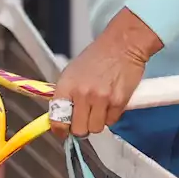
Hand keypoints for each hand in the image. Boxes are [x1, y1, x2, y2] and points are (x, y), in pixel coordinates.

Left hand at [48, 11, 160, 138]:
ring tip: (99, 107)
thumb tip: (61, 115)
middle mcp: (82, 94)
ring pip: (96, 128)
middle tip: (84, 119)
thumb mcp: (72, 71)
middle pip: (78, 130)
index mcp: (67, 86)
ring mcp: (101, 99)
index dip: (60, 129)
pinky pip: (112, 121)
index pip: (58, 118)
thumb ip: (66, 94)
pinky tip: (111, 102)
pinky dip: (111, 116)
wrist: (121, 45)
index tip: (62, 132)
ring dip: (97, 122)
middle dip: (81, 127)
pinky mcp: (119, 102)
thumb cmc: (97, 56)